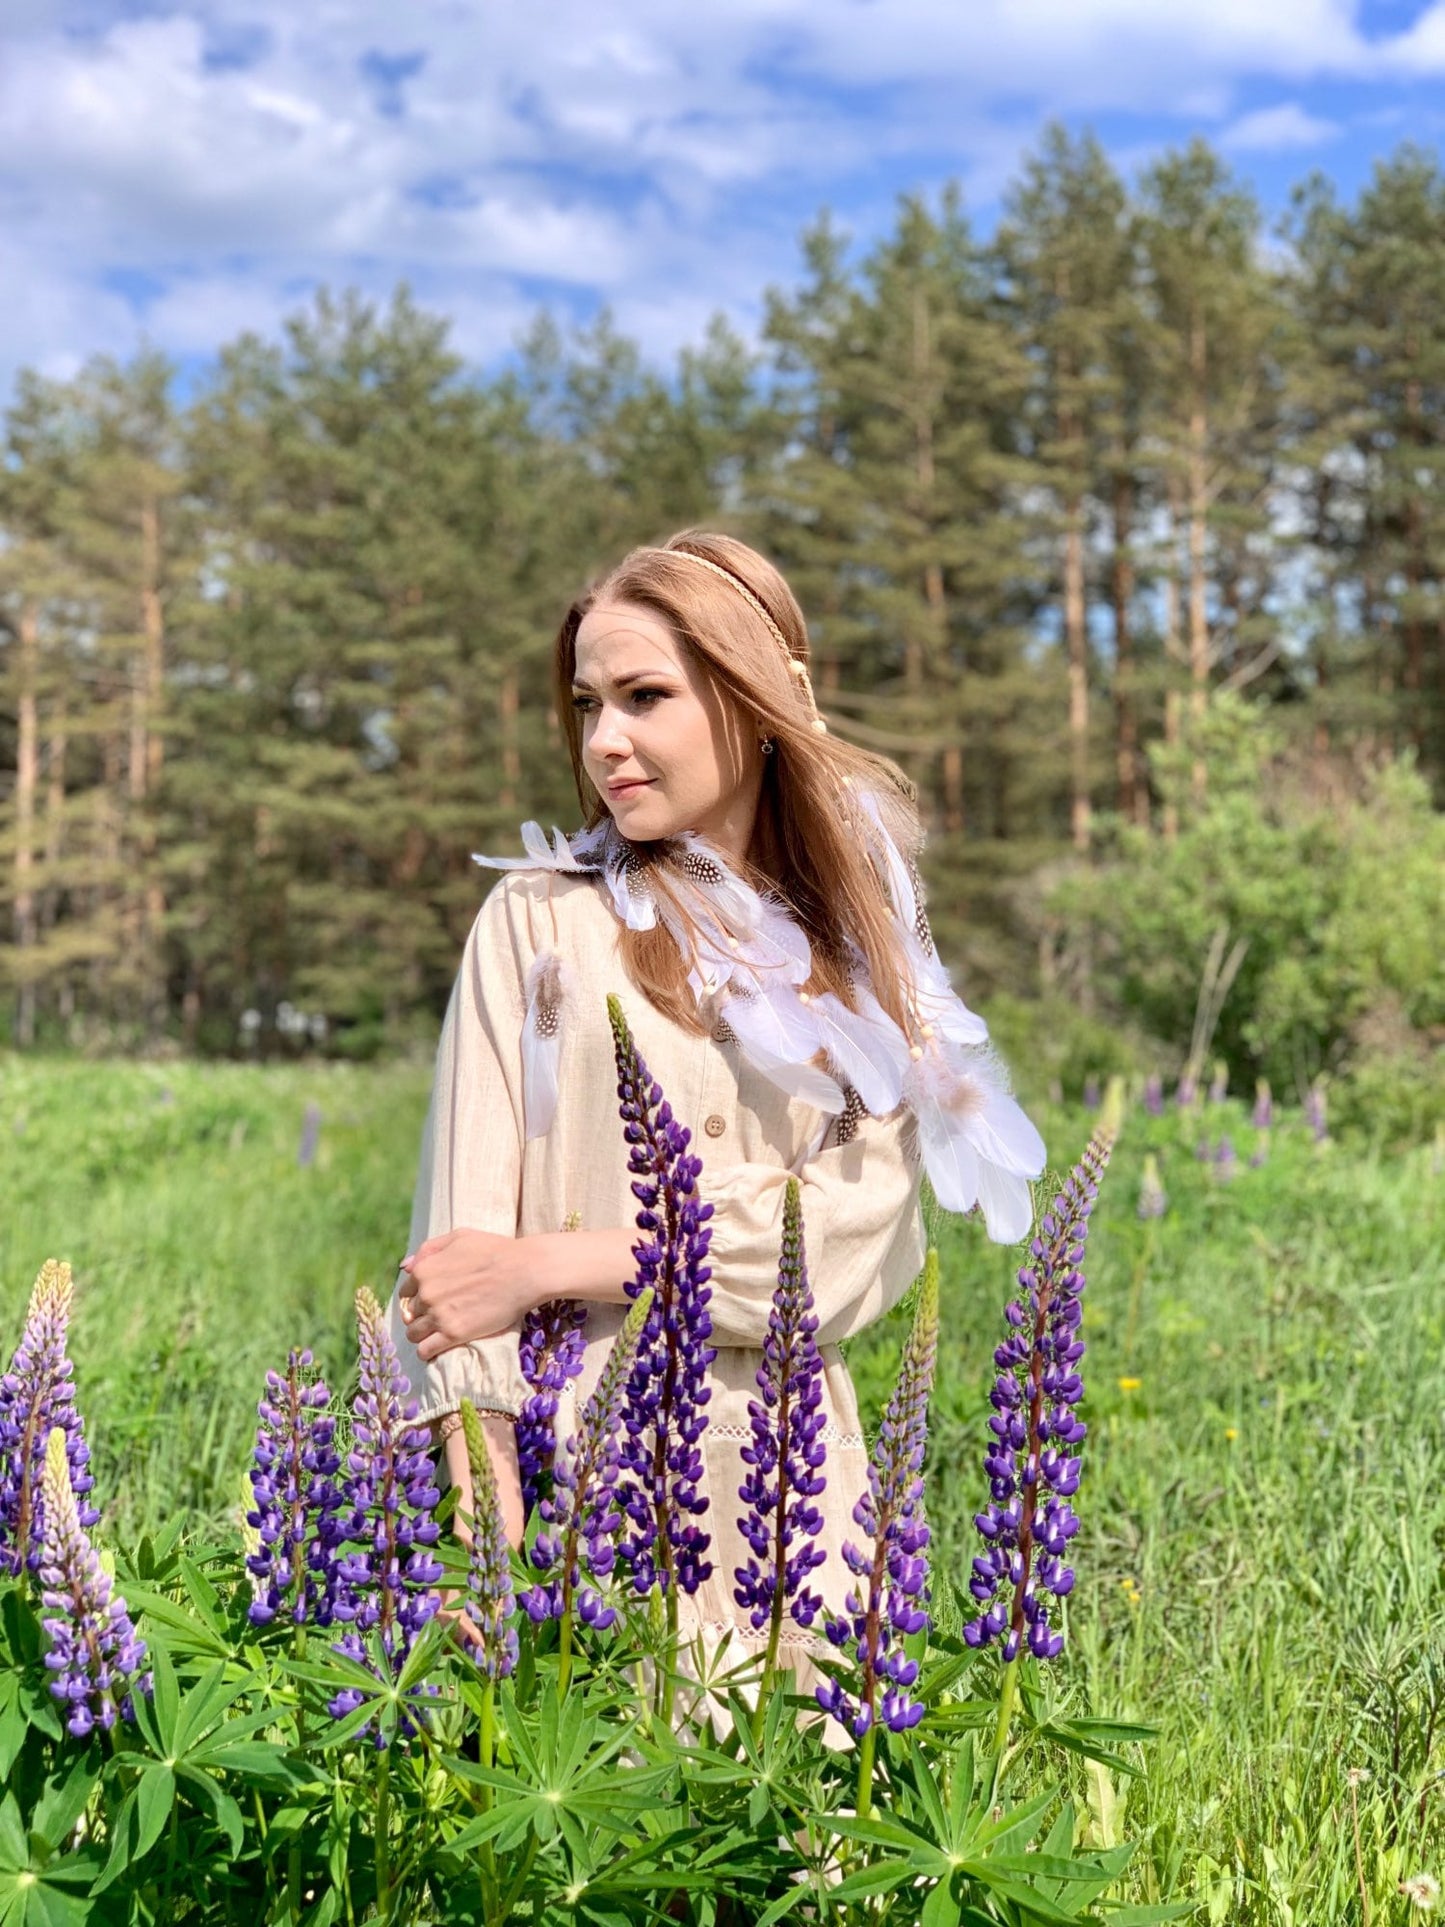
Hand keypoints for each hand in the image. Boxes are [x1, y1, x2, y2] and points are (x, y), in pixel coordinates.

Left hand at [397, 1228, 546, 1360]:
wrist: (525, 1271)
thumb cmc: (495, 1250)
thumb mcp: (459, 1237)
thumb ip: (429, 1249)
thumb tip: (405, 1267)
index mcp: (424, 1270)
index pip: (406, 1292)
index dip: (418, 1297)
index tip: (433, 1301)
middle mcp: (426, 1294)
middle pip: (409, 1314)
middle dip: (421, 1315)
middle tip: (441, 1316)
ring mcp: (438, 1315)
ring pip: (413, 1334)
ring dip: (423, 1335)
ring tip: (439, 1333)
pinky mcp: (453, 1334)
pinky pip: (425, 1350)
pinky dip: (428, 1350)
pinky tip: (440, 1345)